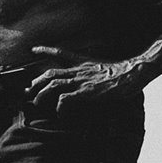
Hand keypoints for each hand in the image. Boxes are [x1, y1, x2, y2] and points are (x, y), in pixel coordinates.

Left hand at [25, 46, 144, 112]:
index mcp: (83, 63)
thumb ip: (93, 71)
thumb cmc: (123, 74)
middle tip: (29, 91)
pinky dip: (59, 107)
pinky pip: (65, 99)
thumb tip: (91, 80)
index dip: (45, 50)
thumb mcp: (104, 67)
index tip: (33, 49)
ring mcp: (81, 81)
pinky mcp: (85, 93)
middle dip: (36, 82)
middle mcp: (78, 71)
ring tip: (38, 103)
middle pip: (50, 73)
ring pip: (53, 85)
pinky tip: (60, 113)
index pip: (60, 53)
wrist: (132, 74)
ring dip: (42, 95)